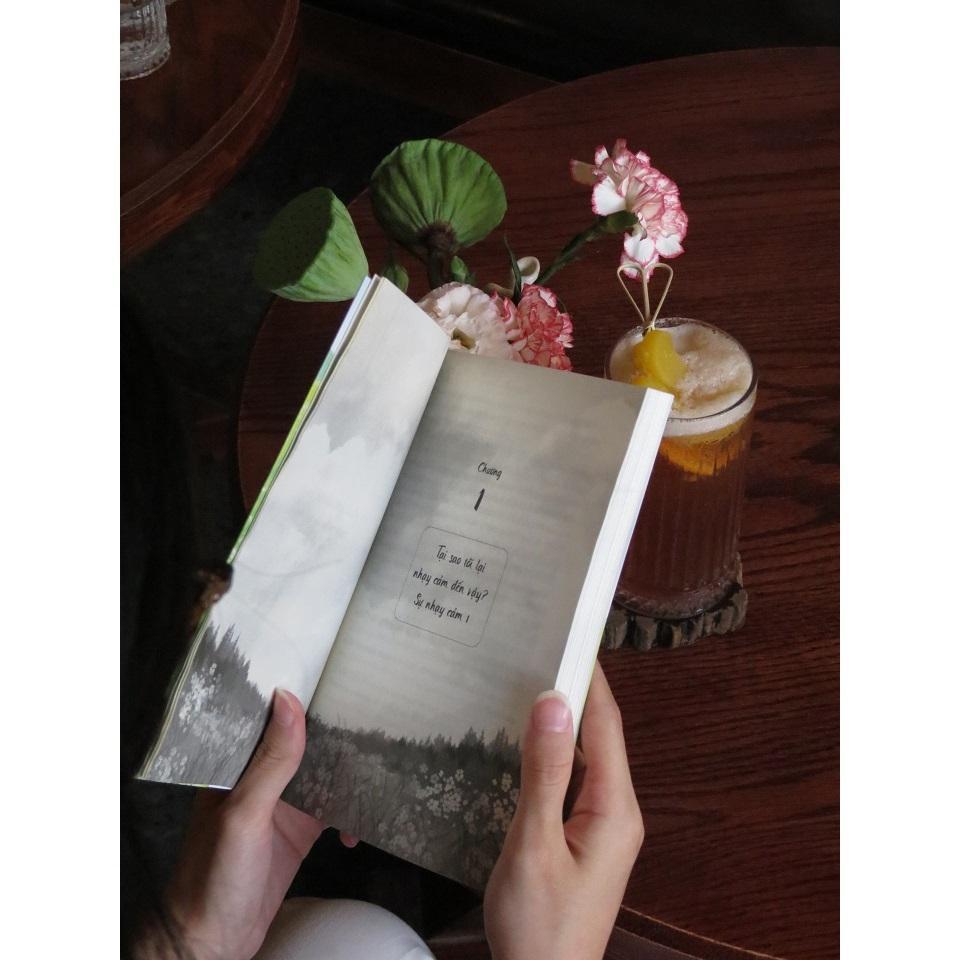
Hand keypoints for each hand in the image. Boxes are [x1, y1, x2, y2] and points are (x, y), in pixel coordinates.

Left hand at [137, 690, 351, 959]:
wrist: (212, 942)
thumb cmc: (212, 877)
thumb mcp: (244, 814)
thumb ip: (270, 762)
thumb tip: (289, 703)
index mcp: (238, 765)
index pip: (273, 719)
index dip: (304, 701)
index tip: (337, 685)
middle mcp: (261, 779)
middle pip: (306, 745)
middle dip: (337, 740)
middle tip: (371, 730)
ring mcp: (282, 806)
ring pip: (324, 776)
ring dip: (349, 778)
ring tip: (376, 776)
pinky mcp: (298, 833)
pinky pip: (333, 812)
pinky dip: (350, 817)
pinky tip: (356, 830)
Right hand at [484, 664, 643, 959]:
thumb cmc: (538, 925)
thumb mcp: (533, 846)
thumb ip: (545, 773)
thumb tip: (553, 702)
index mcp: (615, 808)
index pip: (606, 724)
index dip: (589, 676)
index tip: (569, 632)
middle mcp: (616, 812)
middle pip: (599, 736)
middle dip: (574, 691)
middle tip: (539, 648)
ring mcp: (601, 827)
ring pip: (585, 758)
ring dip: (562, 721)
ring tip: (528, 681)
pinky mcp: (582, 840)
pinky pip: (571, 781)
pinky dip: (552, 753)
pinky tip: (525, 741)